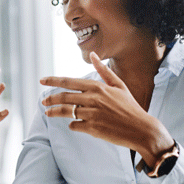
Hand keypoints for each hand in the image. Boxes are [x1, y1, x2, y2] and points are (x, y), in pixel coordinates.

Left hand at [40, 52, 173, 166]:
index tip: (42, 80)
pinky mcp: (93, 128)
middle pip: (64, 97)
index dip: (53, 81)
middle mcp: (93, 99)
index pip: (69, 81)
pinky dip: (72, 125)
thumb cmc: (130, 107)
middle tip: (43, 101)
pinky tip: (73, 124)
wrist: (141, 129)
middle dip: (50, 99)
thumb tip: (93, 54)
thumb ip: (103, 70)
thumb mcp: (119, 85)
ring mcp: (92, 114)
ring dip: (54, 112)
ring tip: (48, 113)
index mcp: (98, 87)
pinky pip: (75, 125)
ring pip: (66, 112)